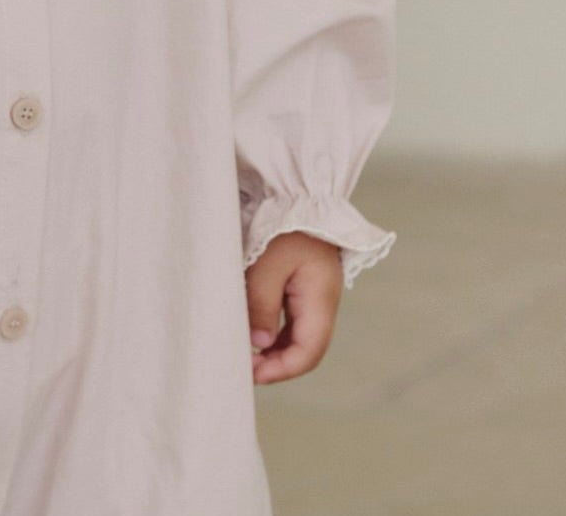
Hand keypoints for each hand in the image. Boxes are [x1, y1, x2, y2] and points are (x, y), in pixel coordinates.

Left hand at [245, 230, 343, 384]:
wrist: (295, 191)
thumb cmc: (282, 224)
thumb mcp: (267, 263)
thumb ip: (262, 305)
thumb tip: (258, 345)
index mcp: (321, 299)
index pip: (308, 352)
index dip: (281, 370)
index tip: (251, 374)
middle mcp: (322, 301)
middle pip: (305, 348)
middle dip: (276, 363)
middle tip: (243, 367)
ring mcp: (313, 293)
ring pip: (297, 335)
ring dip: (273, 348)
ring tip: (244, 353)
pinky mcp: (302, 284)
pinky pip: (290, 318)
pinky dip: (273, 330)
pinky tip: (252, 332)